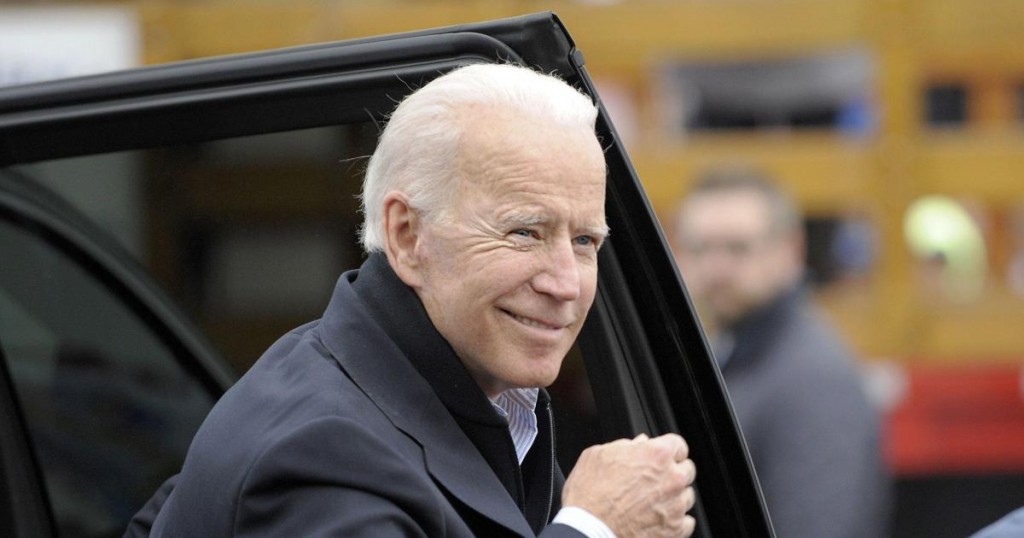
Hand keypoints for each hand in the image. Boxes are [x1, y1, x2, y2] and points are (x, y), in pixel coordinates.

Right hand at [562, 433, 696, 537]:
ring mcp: (676, 506)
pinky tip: (657, 519)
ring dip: (674, 497)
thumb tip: (638, 444)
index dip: (667, 449)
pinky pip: (687, 522)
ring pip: (687, 496)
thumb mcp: (598, 456)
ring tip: (651, 502)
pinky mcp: (675, 530)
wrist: (588, 529)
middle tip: (654, 480)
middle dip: (673, 472)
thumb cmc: (589, 494)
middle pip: (687, 469)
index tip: (661, 456)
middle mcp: (672, 479)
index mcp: (656, 455)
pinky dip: (675, 521)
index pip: (678, 444)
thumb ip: (624, 445)